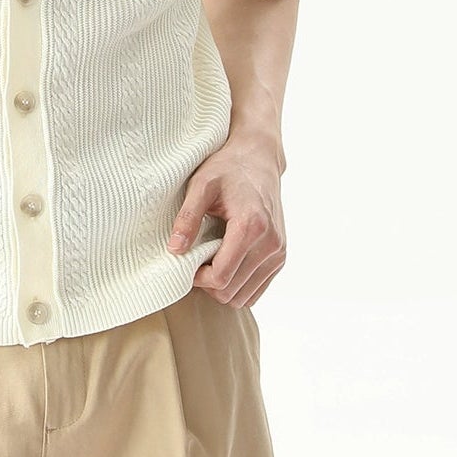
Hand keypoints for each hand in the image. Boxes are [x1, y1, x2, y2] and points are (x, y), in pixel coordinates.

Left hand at [167, 139, 285, 309]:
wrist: (258, 159)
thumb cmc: (228, 169)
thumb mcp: (201, 185)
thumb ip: (187, 217)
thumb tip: (175, 250)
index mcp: (251, 226)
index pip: (221, 276)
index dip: (197, 278)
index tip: (186, 261)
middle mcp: (271, 243)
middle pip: (231, 292)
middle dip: (208, 283)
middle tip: (196, 260)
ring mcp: (278, 252)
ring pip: (244, 297)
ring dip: (223, 286)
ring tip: (211, 261)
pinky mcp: (280, 256)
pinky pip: (256, 290)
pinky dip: (238, 285)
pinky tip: (226, 263)